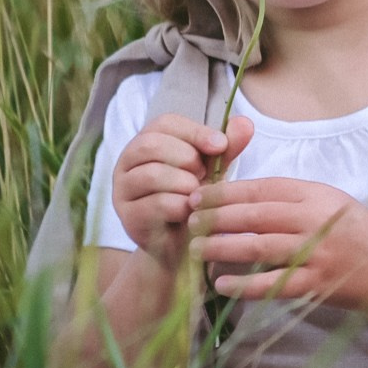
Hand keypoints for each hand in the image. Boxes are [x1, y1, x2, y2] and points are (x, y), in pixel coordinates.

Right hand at [112, 113, 253, 263]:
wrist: (186, 245)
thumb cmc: (197, 199)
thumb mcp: (214, 169)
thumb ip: (227, 147)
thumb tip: (245, 122)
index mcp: (147, 142)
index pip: (164, 123)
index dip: (194, 131)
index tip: (220, 145)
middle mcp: (127, 162)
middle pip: (151, 144)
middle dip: (186, 157)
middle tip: (205, 175)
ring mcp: (122, 190)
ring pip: (151, 174)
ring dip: (185, 183)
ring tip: (198, 194)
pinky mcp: (128, 217)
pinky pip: (155, 204)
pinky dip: (180, 207)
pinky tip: (191, 213)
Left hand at [186, 177, 367, 311]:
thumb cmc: (350, 228)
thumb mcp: (325, 199)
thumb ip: (288, 195)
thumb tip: (236, 194)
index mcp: (313, 195)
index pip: (262, 189)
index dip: (226, 192)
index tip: (197, 195)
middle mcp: (313, 221)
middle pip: (256, 216)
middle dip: (216, 217)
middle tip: (188, 220)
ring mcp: (314, 254)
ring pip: (260, 248)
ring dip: (224, 248)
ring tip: (196, 249)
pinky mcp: (314, 285)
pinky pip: (273, 284)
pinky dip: (245, 285)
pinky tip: (222, 284)